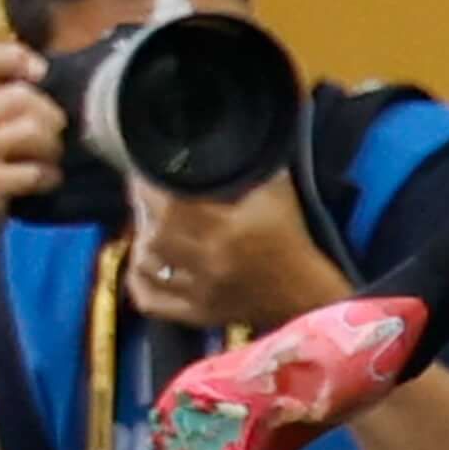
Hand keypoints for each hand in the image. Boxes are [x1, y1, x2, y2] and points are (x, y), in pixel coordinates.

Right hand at [0, 38, 70, 259]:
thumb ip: (12, 108)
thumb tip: (49, 76)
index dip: (15, 57)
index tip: (39, 73)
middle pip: (23, 96)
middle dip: (51, 119)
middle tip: (53, 141)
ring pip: (32, 131)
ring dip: (53, 150)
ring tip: (48, 164)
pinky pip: (33, 171)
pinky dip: (48, 179)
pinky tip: (43, 185)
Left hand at [124, 166, 340, 336]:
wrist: (309, 294)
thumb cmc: (294, 240)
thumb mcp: (279, 195)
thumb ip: (255, 165)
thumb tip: (240, 135)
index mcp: (227, 231)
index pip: (169, 205)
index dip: (147, 187)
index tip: (142, 172)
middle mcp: (209, 262)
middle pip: (154, 234)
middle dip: (141, 211)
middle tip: (142, 195)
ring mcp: (200, 292)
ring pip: (147, 266)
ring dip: (140, 243)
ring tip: (145, 226)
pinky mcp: (199, 313)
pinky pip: (152, 302)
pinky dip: (139, 282)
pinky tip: (143, 266)